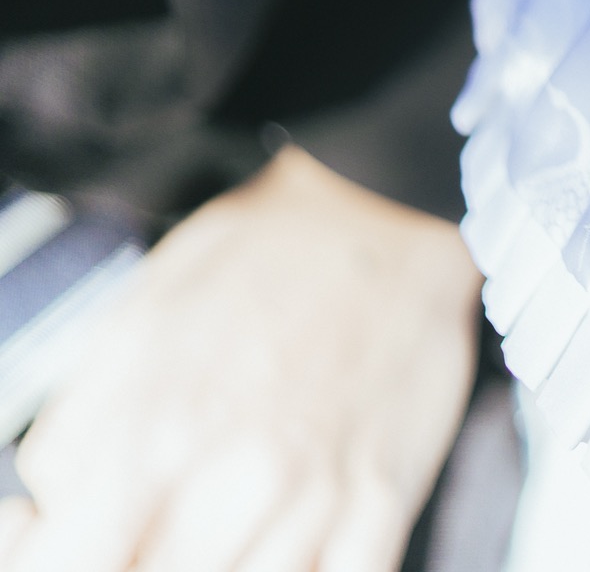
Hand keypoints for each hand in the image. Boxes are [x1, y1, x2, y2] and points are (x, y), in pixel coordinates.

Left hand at [0, 147, 482, 571]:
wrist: (387, 211)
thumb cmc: (261, 258)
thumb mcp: (134, 323)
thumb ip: (76, 427)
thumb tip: (45, 506)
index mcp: (155, 431)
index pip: (68, 564)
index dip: (47, 562)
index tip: (54, 539)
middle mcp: (236, 477)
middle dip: (139, 562)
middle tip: (144, 529)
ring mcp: (318, 495)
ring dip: (222, 570)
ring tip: (211, 533)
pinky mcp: (384, 495)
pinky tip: (283, 549)